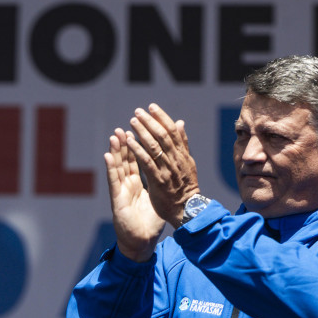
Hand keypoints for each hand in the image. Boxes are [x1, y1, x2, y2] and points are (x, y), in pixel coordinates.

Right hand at [105, 128, 165, 261]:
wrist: (141, 241)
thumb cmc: (150, 222)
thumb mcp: (158, 198)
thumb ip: (161, 182)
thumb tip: (168, 172)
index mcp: (138, 185)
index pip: (138, 161)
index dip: (137, 146)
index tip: (138, 131)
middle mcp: (128, 185)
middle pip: (126, 160)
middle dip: (125, 143)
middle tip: (123, 127)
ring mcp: (121, 191)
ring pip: (118, 167)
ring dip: (116, 151)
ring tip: (115, 135)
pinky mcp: (117, 199)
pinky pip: (114, 181)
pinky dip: (111, 167)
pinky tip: (108, 155)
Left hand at [124, 103, 199, 227]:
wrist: (187, 210)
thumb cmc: (186, 187)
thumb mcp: (188, 162)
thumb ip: (182, 143)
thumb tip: (180, 122)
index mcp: (183, 155)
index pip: (172, 131)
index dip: (162, 117)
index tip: (151, 107)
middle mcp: (176, 160)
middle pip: (162, 136)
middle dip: (150, 122)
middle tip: (138, 112)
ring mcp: (167, 170)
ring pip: (154, 147)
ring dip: (142, 132)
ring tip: (132, 122)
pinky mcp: (159, 180)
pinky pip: (147, 162)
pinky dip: (138, 150)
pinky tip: (129, 141)